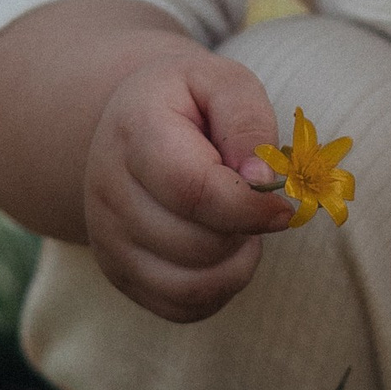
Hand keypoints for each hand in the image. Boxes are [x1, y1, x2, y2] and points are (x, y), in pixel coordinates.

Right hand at [82, 44, 293, 323]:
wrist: (127, 129)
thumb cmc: (187, 104)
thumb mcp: (221, 81)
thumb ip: (247, 120)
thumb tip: (263, 181)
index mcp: (135, 132)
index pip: (193, 189)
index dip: (249, 207)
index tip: (283, 205)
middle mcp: (108, 191)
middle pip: (196, 244)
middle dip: (245, 230)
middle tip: (253, 202)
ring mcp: (107, 239)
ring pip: (191, 287)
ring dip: (236, 264)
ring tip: (240, 227)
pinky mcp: (119, 274)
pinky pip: (182, 308)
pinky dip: (219, 289)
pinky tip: (223, 252)